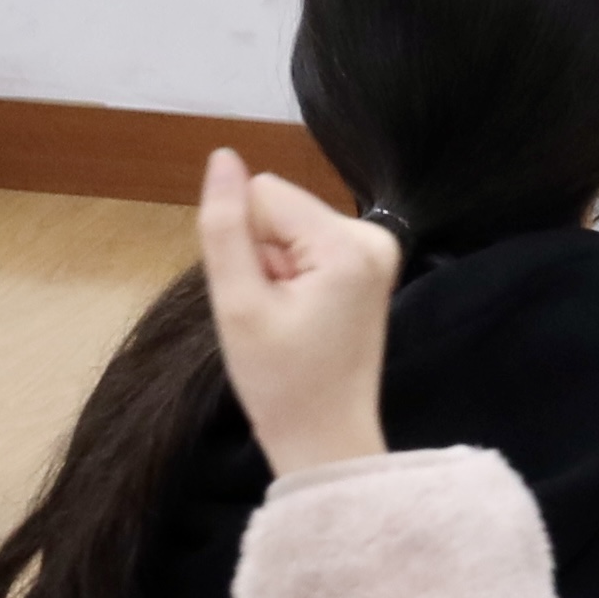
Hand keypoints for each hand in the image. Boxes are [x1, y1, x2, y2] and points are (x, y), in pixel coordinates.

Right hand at [194, 148, 395, 475]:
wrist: (326, 440)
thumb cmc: (280, 384)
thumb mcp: (238, 304)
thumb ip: (225, 225)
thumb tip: (222, 157)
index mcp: (348, 244)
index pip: (262, 194)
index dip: (244, 245)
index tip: (260, 298)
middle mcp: (373, 236)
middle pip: (279, 209)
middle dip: (262, 258)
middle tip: (273, 316)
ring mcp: (376, 252)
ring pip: (288, 227)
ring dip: (274, 270)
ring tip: (287, 321)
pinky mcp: (369, 267)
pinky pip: (307, 245)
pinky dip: (292, 279)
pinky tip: (301, 319)